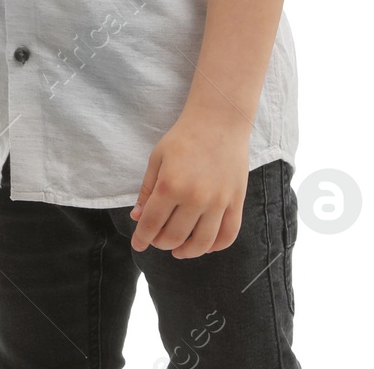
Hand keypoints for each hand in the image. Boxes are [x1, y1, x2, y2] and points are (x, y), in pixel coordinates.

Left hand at [128, 112, 249, 257]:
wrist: (218, 122)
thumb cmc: (183, 138)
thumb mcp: (157, 159)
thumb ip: (146, 190)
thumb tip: (137, 217)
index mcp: (170, 185)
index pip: (152, 223)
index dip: (142, 238)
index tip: (138, 245)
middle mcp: (195, 198)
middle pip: (175, 236)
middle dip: (161, 243)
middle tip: (156, 241)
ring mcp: (218, 202)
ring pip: (202, 243)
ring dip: (187, 251)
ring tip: (177, 250)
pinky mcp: (236, 202)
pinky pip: (228, 235)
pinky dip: (215, 247)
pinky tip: (204, 245)